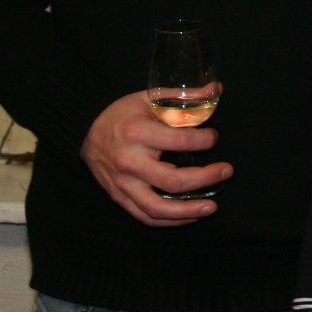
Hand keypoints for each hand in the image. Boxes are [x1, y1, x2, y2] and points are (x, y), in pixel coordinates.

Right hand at [80, 91, 231, 225]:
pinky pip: (145, 216)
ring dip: (188, 211)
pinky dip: (169, 221)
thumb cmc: (122, 114)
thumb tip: (216, 89)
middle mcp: (129, 162)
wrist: (85, 132)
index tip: (214, 138)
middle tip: (226, 171)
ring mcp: (122, 184)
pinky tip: (190, 216)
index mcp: (137, 133)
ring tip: (212, 207)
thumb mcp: (149, 98)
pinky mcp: (118, 197)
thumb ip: (183, 97)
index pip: (180, 141)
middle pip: (172, 181)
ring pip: (157, 208)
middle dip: (205, 179)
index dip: (204, 140)